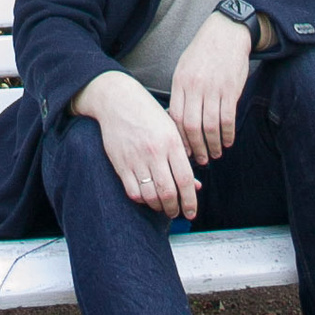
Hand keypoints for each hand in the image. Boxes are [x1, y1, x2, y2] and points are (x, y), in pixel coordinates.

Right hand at [72, 69, 199, 219]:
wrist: (118, 101)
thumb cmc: (149, 115)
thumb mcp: (171, 131)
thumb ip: (183, 158)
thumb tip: (195, 186)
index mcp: (171, 142)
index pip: (185, 179)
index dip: (190, 200)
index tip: (192, 212)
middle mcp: (154, 152)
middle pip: (168, 192)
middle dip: (175, 209)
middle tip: (177, 212)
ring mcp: (136, 159)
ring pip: (150, 195)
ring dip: (159, 207)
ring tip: (163, 207)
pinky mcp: (120, 164)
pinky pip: (132, 191)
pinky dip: (142, 199)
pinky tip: (147, 197)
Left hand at [166, 11, 253, 167]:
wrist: (226, 33)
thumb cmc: (203, 52)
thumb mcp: (184, 68)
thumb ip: (181, 93)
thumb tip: (178, 121)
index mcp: (180, 82)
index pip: (176, 118)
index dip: (180, 138)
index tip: (184, 151)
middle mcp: (195, 87)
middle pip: (191, 126)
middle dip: (196, 147)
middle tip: (201, 159)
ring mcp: (213, 89)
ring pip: (210, 126)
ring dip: (213, 144)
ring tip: (215, 154)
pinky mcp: (231, 89)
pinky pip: (228, 118)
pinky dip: (228, 134)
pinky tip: (228, 141)